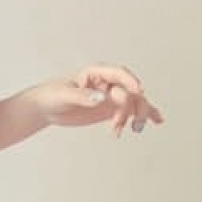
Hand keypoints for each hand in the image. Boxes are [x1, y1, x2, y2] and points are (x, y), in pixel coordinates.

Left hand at [32, 64, 164, 135]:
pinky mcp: (110, 109)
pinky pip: (130, 111)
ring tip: (135, 129)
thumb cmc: (52, 96)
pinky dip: (144, 115)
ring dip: (138, 115)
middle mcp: (108, 83)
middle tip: (126, 124)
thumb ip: (82, 96)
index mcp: (97, 72)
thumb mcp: (64, 95)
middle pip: (129, 91)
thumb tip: (101, 98)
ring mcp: (111, 96)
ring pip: (133, 102)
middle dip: (131, 107)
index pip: (119, 74)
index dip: (130, 81)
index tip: (138, 91)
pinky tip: (156, 121)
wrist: (45, 108)